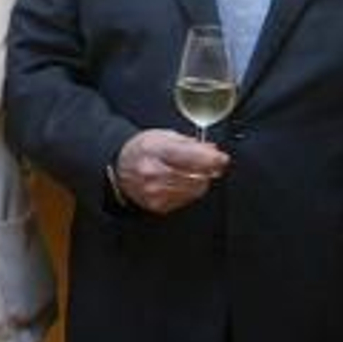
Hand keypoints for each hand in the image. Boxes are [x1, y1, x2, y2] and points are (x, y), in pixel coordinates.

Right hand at [114, 129, 228, 213]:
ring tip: (189, 171)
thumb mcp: (163, 136)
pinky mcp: (158, 205)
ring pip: (195, 190)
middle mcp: (153, 173)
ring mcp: (155, 192)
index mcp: (154, 150)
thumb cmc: (142, 150)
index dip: (212, 159)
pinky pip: (186, 200)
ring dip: (199, 181)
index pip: (191, 157)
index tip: (222, 158)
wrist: (120, 168)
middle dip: (207, 170)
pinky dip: (188, 190)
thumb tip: (213, 152)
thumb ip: (190, 143)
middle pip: (197, 176)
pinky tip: (179, 181)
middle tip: (207, 163)